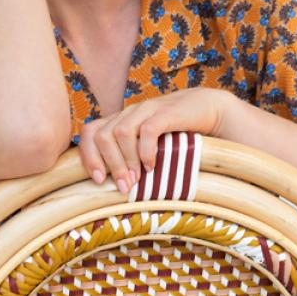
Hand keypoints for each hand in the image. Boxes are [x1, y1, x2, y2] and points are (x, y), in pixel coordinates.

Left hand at [78, 88, 229, 192]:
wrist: (207, 109)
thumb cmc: (177, 133)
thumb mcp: (149, 144)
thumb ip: (132, 156)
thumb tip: (117, 186)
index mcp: (121, 120)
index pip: (90, 132)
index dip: (89, 156)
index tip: (98, 180)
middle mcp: (130, 113)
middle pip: (101, 135)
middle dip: (109, 164)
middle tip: (123, 185)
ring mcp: (147, 110)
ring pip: (120, 132)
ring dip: (127, 160)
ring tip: (137, 179)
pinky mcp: (166, 112)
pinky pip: (148, 130)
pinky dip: (146, 151)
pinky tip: (152, 165)